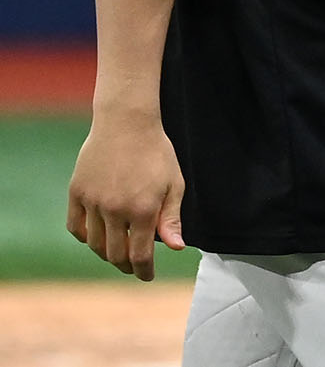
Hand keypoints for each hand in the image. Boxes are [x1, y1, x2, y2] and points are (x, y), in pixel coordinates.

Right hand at [66, 114, 185, 280]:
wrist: (127, 122)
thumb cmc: (155, 151)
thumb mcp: (174, 182)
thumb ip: (172, 218)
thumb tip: (175, 248)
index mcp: (143, 209)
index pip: (139, 255)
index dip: (143, 270)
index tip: (146, 275)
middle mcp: (115, 209)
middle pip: (115, 254)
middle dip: (126, 265)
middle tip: (133, 266)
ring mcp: (93, 201)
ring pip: (94, 243)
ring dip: (106, 252)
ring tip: (116, 251)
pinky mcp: (76, 193)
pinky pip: (76, 227)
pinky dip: (85, 236)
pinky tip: (96, 235)